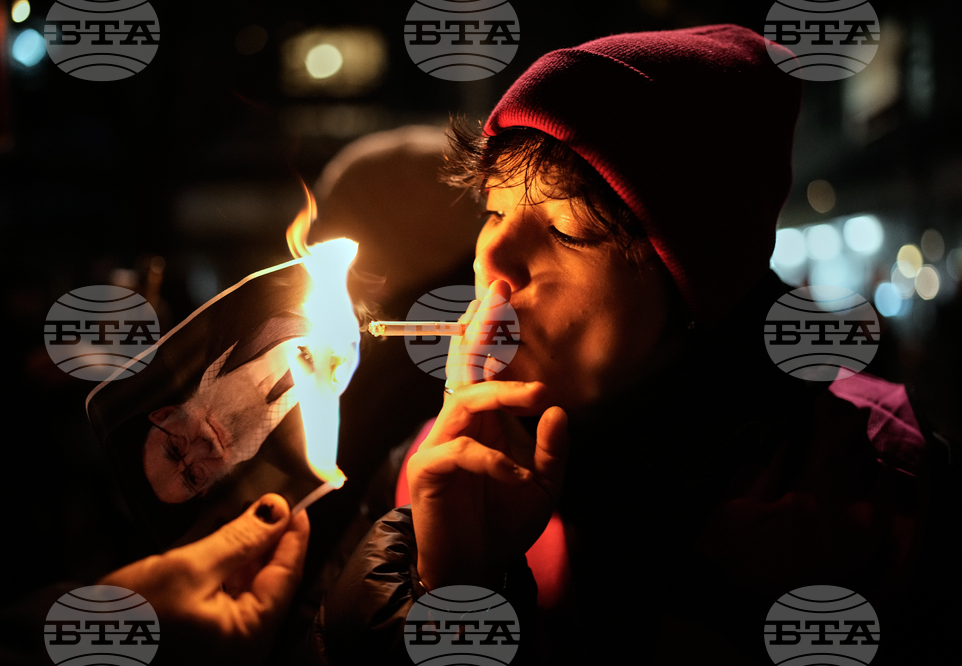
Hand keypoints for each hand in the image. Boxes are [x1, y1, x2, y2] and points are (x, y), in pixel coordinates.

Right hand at [100, 494, 309, 664]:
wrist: (68, 642)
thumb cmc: (132, 614)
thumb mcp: (190, 569)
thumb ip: (240, 539)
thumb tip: (277, 510)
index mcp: (249, 635)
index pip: (287, 576)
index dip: (293, 534)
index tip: (299, 499)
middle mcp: (239, 640)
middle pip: (266, 577)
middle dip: (265, 535)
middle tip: (269, 494)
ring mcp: (216, 635)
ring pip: (241, 578)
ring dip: (240, 541)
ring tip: (243, 502)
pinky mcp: (192, 625)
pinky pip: (216, 586)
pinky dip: (217, 556)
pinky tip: (217, 523)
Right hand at [409, 280, 569, 589]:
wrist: (474, 570)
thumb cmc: (504, 523)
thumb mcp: (543, 486)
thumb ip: (553, 450)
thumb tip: (557, 409)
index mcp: (487, 421)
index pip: (488, 367)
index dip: (493, 331)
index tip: (505, 291)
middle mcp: (462, 424)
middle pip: (465, 365)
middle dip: (480, 328)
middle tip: (498, 291)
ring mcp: (443, 444)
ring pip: (465, 400)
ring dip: (502, 394)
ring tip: (537, 397)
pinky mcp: (430, 471)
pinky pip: (460, 451)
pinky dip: (493, 459)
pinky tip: (518, 474)